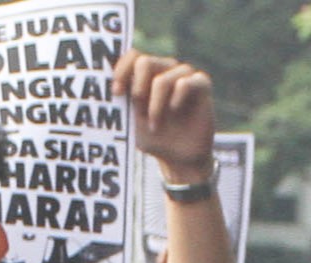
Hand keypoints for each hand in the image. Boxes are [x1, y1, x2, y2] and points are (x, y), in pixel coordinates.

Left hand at [114, 50, 213, 183]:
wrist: (178, 157)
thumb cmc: (152, 138)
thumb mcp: (130, 123)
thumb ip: (121, 104)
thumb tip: (109, 90)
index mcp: (145, 74)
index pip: (132, 57)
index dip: (121, 71)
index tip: (116, 92)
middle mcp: (164, 69)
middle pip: (145, 63)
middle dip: (137, 90)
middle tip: (139, 112)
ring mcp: (183, 74)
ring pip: (162, 80)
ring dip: (155, 107)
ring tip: (155, 125)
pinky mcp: (201, 84)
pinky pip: (184, 84)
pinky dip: (175, 101)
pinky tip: (174, 112)